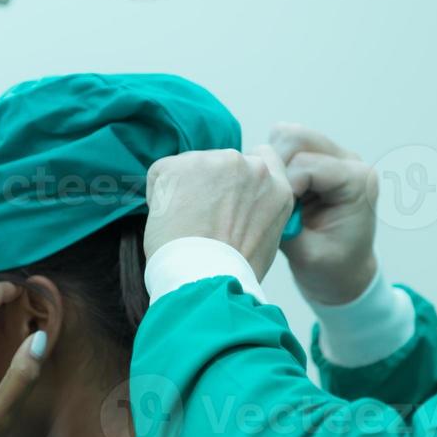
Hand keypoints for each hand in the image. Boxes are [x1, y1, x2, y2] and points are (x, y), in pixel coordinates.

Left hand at [144, 146, 293, 279]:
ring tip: (187, 227)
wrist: (207, 280)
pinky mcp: (183, 165)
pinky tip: (169, 223)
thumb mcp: (265, 239)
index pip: (262, 156)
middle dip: (209, 185)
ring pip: (192, 166)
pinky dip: (159, 196)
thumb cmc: (233, 273)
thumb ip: (255, 211)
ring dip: (185, 189)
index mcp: (277, 188)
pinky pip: (161, 173)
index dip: (240, 174)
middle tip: (202, 223)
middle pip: (222, 164)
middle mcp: (253, 168)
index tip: (228, 193)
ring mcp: (218, 162)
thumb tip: (233, 209)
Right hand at [269, 123, 379, 304]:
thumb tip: (259, 195)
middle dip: (275, 168)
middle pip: (297, 138)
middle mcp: (350, 161)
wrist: (345, 273)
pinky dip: (276, 163)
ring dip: (274, 163)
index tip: (277, 213)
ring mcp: (336, 155)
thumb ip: (285, 224)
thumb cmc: (332, 268)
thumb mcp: (307, 255)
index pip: (306, 165)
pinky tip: (280, 189)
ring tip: (277, 195)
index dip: (282, 186)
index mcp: (357, 182)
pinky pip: (287, 144)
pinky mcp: (320, 156)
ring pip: (288, 135)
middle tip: (272, 200)